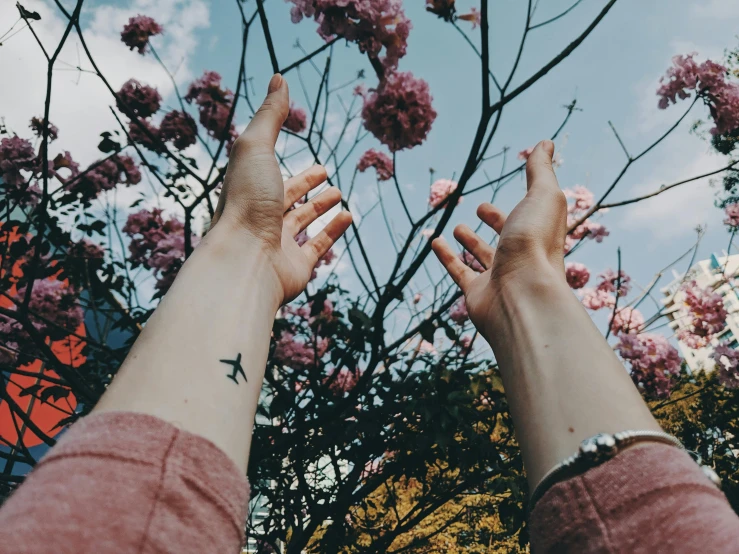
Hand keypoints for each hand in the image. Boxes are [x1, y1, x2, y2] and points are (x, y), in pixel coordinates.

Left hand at [209, 74, 351, 303]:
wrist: (244, 261)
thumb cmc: (247, 202)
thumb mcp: (256, 148)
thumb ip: (270, 116)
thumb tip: (279, 78)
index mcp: (249, 190)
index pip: (271, 173)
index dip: (294, 166)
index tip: (315, 160)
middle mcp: (262, 216)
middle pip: (287, 198)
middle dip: (306, 186)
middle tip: (325, 175)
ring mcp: (278, 242)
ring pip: (303, 223)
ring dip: (321, 207)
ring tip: (339, 195)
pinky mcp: (296, 265)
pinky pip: (318, 245)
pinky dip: (333, 230)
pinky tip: (349, 217)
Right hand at [432, 140, 566, 334]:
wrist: (521, 295)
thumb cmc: (534, 244)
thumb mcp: (542, 196)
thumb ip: (540, 171)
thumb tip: (546, 142)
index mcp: (539, 235)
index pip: (529, 216)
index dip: (518, 204)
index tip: (506, 191)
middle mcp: (522, 257)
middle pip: (507, 238)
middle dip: (495, 222)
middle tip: (481, 210)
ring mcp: (499, 277)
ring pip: (483, 256)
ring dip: (470, 242)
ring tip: (455, 228)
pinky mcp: (477, 292)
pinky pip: (459, 271)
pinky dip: (446, 257)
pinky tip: (434, 243)